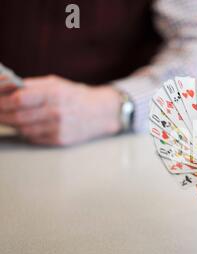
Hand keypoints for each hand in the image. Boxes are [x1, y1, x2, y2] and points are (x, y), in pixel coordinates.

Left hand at [0, 75, 122, 145]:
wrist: (101, 113)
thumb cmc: (75, 96)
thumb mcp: (55, 84)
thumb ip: (31, 86)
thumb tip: (4, 90)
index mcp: (54, 93)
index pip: (18, 99)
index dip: (1, 101)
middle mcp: (56, 112)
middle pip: (17, 116)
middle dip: (1, 115)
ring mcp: (58, 128)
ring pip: (22, 129)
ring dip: (12, 124)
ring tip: (9, 118)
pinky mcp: (60, 140)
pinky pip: (33, 138)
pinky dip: (25, 132)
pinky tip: (26, 126)